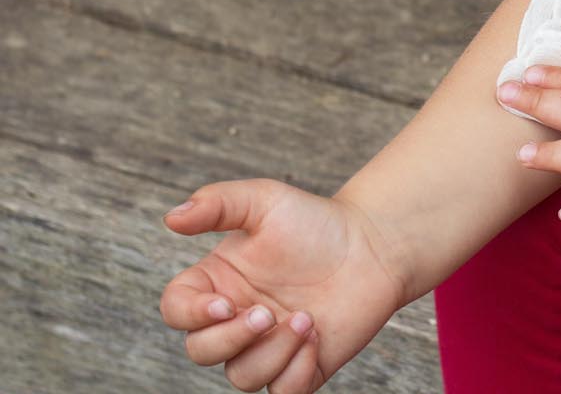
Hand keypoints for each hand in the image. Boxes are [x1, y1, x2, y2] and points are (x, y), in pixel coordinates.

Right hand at [158, 179, 408, 392]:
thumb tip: (171, 217)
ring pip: (242, 376)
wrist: (374, 244)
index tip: (224, 304)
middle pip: (202, 351)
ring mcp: (268, 346)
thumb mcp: (265, 200)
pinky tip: (317, 338)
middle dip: (231, 338)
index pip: (176, 310)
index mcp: (219, 283)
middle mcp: (237, 319)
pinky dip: (295, 373)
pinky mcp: (302, 366)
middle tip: (267, 312)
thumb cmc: (316, 221)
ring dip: (271, 353)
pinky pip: (283, 392)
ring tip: (306, 319)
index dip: (189, 315)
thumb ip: (218, 203)